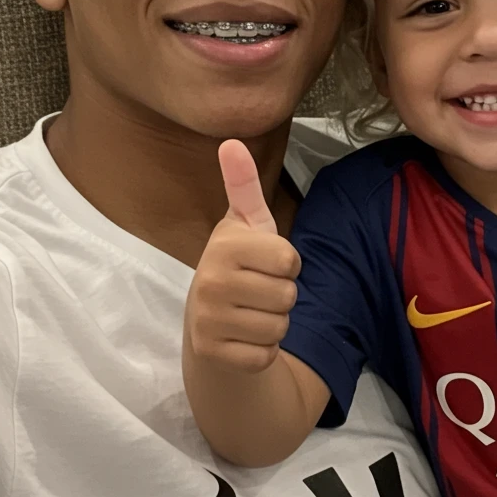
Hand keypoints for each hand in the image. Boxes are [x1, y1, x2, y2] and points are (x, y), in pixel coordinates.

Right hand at [183, 141, 300, 374]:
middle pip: (288, 295)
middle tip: (257, 292)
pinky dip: (263, 350)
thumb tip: (231, 141)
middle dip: (282, 296)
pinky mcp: (212, 353)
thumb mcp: (246, 224)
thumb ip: (243, 185)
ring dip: (274, 324)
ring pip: (279, 327)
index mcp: (223, 245)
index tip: (265, 264)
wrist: (208, 323)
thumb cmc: (239, 266)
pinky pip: (266, 355)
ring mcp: (207, 319)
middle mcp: (209, 281)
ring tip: (251, 313)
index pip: (289, 259)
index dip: (287, 264)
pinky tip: (244, 337)